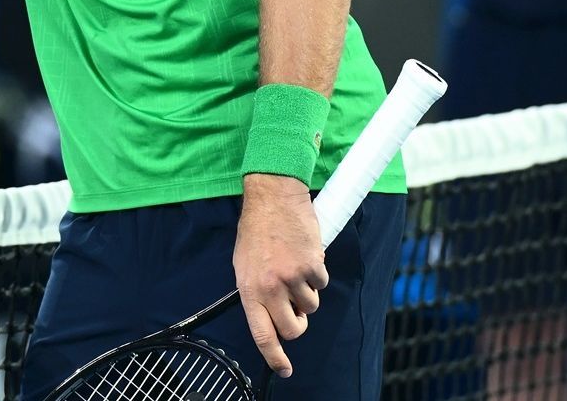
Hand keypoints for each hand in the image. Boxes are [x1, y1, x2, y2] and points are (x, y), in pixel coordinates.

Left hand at [233, 173, 327, 378]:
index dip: (274, 356)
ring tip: (295, 267)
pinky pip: (322, 283)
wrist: (273, 197)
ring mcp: (293, 277)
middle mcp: (270, 287)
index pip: (262, 333)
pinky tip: (305, 255)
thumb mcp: (244, 263)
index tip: (284, 369)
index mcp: (249, 288)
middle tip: (296, 309)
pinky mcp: (313, 266)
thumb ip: (256, 290)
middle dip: (298, 324)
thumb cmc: (257, 229)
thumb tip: (270, 314)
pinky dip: (317, 273)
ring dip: (307, 292)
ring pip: (310, 306)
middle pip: (292, 328)